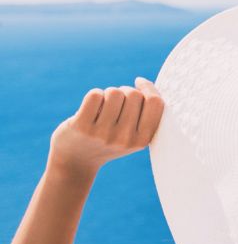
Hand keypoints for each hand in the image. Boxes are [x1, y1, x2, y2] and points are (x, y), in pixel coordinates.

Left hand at [48, 77, 164, 178]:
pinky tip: (91, 106)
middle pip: (134, 94)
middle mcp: (125, 138)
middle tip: (116, 101)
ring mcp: (103, 133)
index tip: (139, 82)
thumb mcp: (132, 137)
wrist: (76, 161)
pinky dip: (94, 95)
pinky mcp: (82, 127)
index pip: (155, 104)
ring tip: (104, 105)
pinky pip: (95, 95)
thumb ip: (143, 117)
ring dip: (108, 93)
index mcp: (142, 140)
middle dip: (125, 91)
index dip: (149, 87)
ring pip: (114, 93)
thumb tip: (145, 84)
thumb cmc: (109, 141)